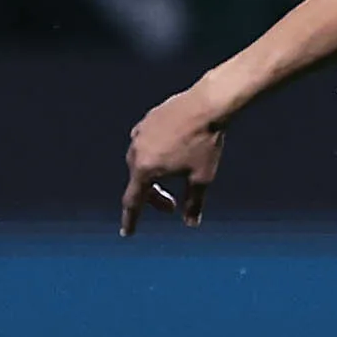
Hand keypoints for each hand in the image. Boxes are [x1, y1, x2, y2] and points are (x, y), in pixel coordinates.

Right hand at [120, 89, 226, 235]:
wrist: (208, 104)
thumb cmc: (205, 143)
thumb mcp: (201, 178)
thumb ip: (193, 203)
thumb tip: (191, 223)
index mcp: (145, 169)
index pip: (133, 201)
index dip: (131, 219)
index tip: (128, 232)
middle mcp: (136, 151)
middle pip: (138, 182)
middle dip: (154, 197)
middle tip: (172, 207)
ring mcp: (140, 133)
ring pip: (140, 162)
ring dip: (153, 175)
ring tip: (173, 177)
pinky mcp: (147, 120)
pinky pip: (145, 143)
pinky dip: (154, 155)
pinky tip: (171, 153)